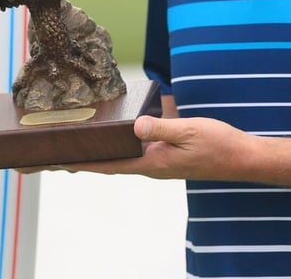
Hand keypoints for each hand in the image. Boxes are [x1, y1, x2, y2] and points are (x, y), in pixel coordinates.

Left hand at [63, 114, 253, 180]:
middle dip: (78, 160)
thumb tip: (135, 125)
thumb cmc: (218, 145)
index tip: (54, 162)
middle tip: (49, 155)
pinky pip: (133, 149)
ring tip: (69, 145)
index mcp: (151, 163)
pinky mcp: (164, 153)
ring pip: (118, 156)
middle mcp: (149, 164)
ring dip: (95, 153)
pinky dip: (116, 144)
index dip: (79, 163)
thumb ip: (162, 128)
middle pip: (106, 163)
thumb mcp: (190, 131)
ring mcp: (156, 160)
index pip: (106, 165)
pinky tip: (109, 134)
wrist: (242, 157)